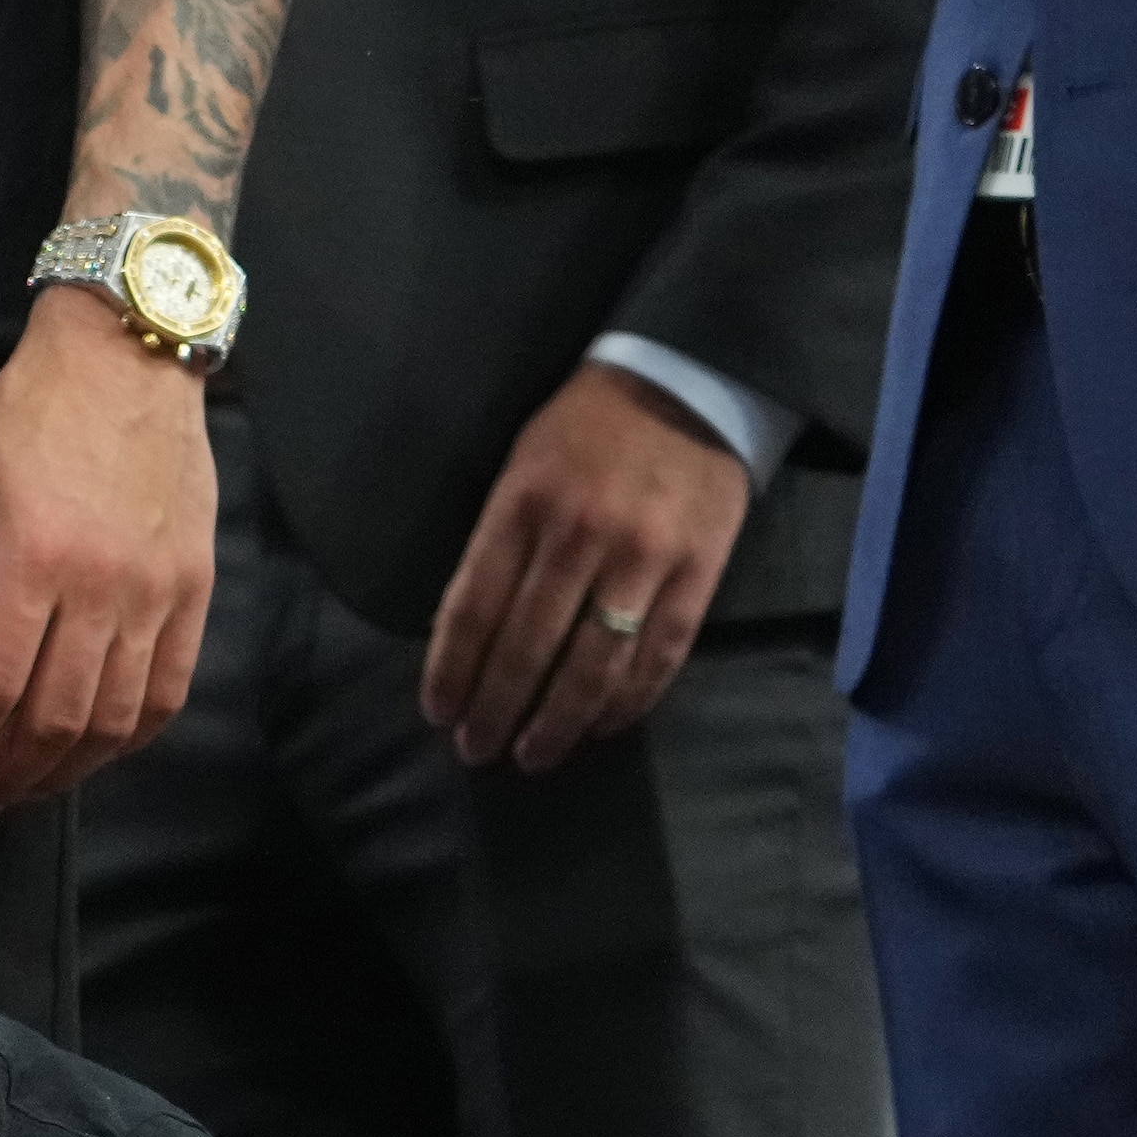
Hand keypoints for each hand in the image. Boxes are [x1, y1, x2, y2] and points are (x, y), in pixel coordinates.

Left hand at [0, 286, 216, 812]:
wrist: (129, 351)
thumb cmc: (29, 411)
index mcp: (35, 557)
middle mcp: (104, 586)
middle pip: (53, 720)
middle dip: (4, 776)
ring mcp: (158, 592)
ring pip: (111, 721)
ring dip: (62, 772)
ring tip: (22, 789)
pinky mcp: (195, 590)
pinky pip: (166, 692)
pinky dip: (127, 739)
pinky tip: (91, 754)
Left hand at [420, 360, 749, 771]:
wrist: (689, 381)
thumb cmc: (587, 430)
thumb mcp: (522, 467)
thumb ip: (498, 544)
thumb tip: (469, 635)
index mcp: (524, 504)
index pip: (474, 608)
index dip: (452, 670)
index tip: (439, 713)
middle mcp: (580, 535)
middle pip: (527, 648)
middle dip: (496, 709)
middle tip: (476, 750)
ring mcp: (643, 558)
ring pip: (591, 666)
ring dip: (556, 724)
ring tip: (531, 756)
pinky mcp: (697, 574)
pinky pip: (657, 658)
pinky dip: (625, 703)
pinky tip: (599, 727)